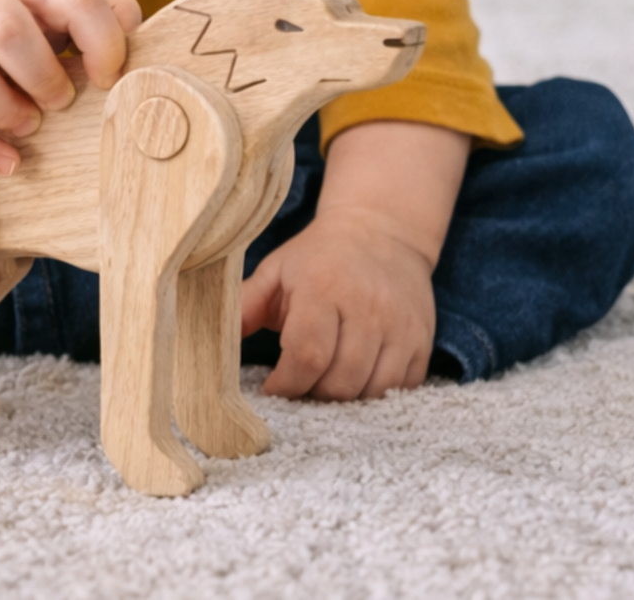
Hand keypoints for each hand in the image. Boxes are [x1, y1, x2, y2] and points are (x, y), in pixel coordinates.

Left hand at [239, 119, 471, 399]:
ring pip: (372, 392)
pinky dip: (376, 395)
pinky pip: (400, 389)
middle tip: (300, 386)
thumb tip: (211, 342)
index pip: (306, 355)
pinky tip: (357, 379)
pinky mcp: (422, 340)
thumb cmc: (319, 257)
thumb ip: (245, 305)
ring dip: (345, 400)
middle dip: (313, 395)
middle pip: (339, 382)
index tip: (274, 387)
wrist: (382, 232)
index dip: (286, 384)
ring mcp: (400, 325)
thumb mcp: (278, 270)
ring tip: (326, 383)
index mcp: (324, 288)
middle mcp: (367, 307)